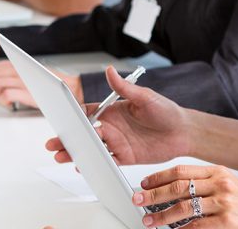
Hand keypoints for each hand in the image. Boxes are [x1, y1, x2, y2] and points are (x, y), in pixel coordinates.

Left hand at [0, 60, 80, 108]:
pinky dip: (4, 100)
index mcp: (23, 64)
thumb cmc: (54, 85)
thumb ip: (21, 73)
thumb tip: (7, 78)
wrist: (71, 89)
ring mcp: (25, 81)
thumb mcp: (35, 73)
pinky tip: (9, 104)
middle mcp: (22, 70)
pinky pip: (7, 95)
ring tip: (2, 99)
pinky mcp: (28, 93)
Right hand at [46, 66, 189, 165]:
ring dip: (76, 152)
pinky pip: (106, 162)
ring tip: (61, 156)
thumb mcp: (145, 97)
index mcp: (113, 111)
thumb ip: (125, 87)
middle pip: (84, 133)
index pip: (87, 113)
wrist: (184, 132)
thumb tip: (109, 70)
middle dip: (68, 138)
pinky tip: (82, 167)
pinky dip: (94, 164)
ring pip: (92, 149)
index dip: (73, 116)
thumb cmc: (166, 111)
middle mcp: (112, 127)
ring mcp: (118, 142)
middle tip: (53, 144)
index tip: (61, 119)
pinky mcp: (126, 157)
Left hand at [134, 165, 237, 228]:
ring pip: (184, 208)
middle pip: (178, 187)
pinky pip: (196, 226)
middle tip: (139, 200)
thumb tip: (172, 187)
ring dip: (162, 216)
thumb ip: (203, 182)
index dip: (159, 177)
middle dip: (154, 195)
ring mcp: (224, 203)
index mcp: (217, 171)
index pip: (181, 170)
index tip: (144, 184)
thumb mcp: (226, 183)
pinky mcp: (227, 221)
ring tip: (150, 220)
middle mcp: (220, 184)